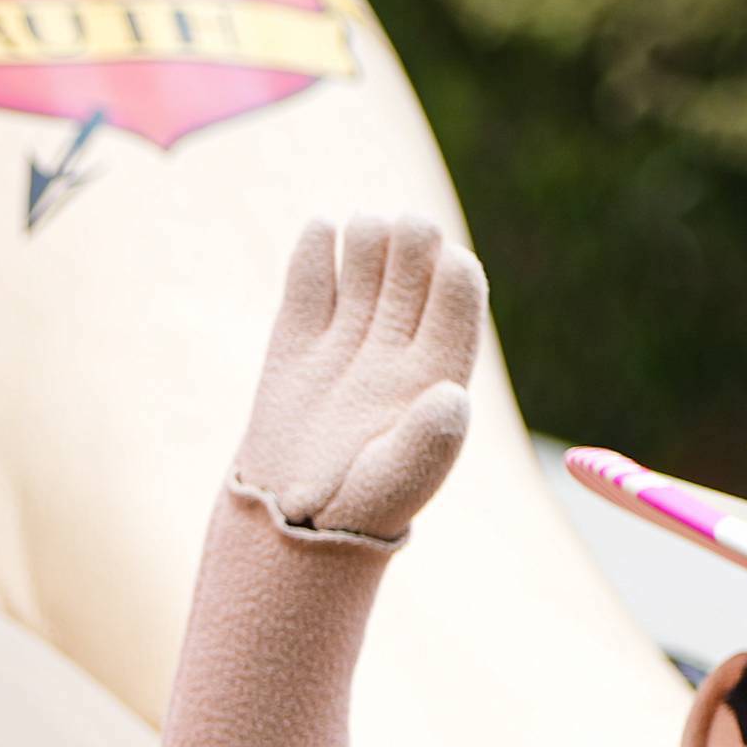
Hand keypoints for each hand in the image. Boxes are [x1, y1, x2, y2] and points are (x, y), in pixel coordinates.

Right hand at [226, 216, 488, 549]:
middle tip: (403, 228)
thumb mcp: (396, 484)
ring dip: (367, 238)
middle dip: (412, 244)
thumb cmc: (354, 508)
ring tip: (361, 227)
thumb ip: (427, 444)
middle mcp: (398, 345)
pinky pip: (311, 281)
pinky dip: (315, 250)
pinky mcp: (299, 335)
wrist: (287, 519)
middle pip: (414, 272)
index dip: (457, 276)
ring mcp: (348, 336)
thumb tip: (454, 398)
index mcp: (437, 372)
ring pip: (366, 266)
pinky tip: (320, 229)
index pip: (460, 303)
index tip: (448, 261)